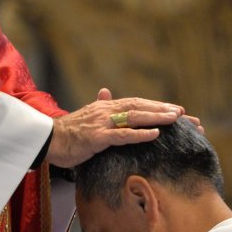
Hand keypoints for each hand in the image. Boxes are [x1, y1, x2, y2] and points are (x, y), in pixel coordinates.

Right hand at [47, 87, 184, 168]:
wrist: (46, 140)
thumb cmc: (66, 132)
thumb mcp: (85, 116)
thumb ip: (99, 105)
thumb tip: (105, 91)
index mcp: (105, 107)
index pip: (136, 103)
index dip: (156, 106)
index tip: (176, 110)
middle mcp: (106, 111)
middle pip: (140, 107)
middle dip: (163, 110)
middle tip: (186, 115)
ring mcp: (101, 123)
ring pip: (134, 117)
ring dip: (157, 117)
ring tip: (176, 119)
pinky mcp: (96, 138)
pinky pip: (122, 135)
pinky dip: (140, 134)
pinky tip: (155, 134)